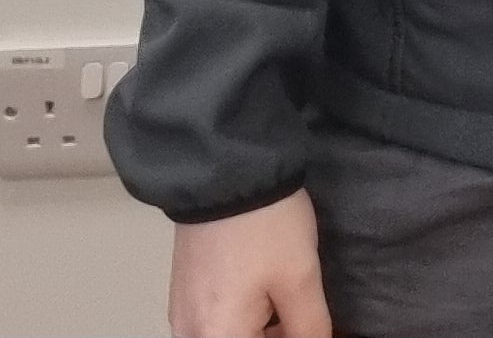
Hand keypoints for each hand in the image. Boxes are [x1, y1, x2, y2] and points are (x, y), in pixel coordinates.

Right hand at [171, 193, 329, 336]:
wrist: (226, 171)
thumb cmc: (266, 227)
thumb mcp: (299, 280)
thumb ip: (309, 330)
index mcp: (217, 336)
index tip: (310, 325)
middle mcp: (190, 334)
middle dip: (278, 335)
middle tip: (306, 316)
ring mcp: (182, 315)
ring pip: (230, 336)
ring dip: (262, 331)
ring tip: (292, 305)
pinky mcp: (184, 295)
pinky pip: (216, 324)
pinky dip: (244, 321)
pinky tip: (269, 299)